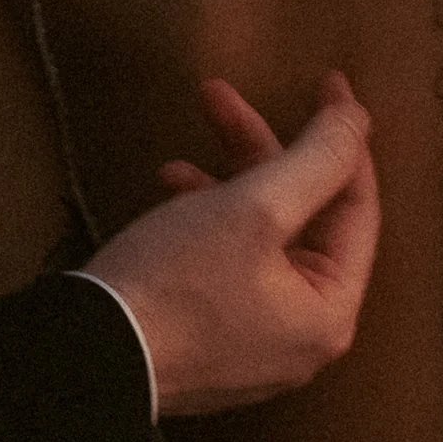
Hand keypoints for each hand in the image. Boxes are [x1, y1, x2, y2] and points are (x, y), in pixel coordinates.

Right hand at [85, 72, 379, 416]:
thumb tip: (359, 119)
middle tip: (219, 99)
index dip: (341, 138)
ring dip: (222, 189)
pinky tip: (164, 203)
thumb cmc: (174, 284)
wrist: (82, 360)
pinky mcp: (209, 346)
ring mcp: (254, 348)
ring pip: (258, 243)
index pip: (355, 207)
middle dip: (258, 155)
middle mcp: (303, 337)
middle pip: (301, 222)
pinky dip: (203, 229)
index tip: (326, 81)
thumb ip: (317, 160)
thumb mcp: (253, 208)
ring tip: (173, 165)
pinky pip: (226, 272)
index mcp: (329, 311)